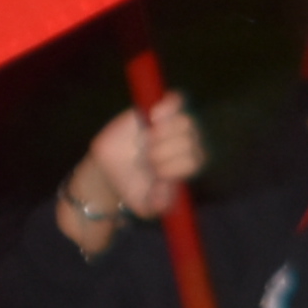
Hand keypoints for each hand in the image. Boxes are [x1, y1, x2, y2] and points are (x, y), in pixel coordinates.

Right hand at [70, 91, 203, 226]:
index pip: (196, 160)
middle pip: (191, 140)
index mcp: (187, 166)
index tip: (158, 174)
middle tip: (148, 159)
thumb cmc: (134, 188)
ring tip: (149, 141)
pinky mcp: (159, 110)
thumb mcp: (145, 206)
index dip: (177, 166)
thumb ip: (159, 204)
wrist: (111, 172)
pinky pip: (176, 101)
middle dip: (167, 152)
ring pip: (185, 122)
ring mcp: (173, 126)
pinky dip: (169, 107)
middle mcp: (185, 144)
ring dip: (166, 133)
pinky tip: (155, 118)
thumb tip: (166, 188)